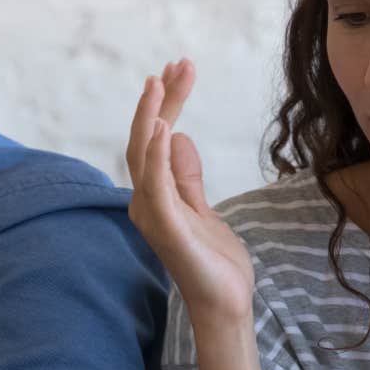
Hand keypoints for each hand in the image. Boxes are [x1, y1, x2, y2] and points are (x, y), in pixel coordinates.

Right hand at [125, 59, 254, 323]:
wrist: (225, 305)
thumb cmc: (214, 262)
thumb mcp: (203, 208)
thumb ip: (186, 177)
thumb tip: (179, 136)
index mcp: (153, 197)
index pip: (154, 141)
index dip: (163, 105)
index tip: (178, 71)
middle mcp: (144, 203)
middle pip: (146, 140)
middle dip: (161, 99)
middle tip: (178, 64)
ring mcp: (152, 215)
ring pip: (143, 156)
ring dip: (152, 116)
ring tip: (162, 80)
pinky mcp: (167, 229)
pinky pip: (157, 186)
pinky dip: (158, 155)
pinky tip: (167, 127)